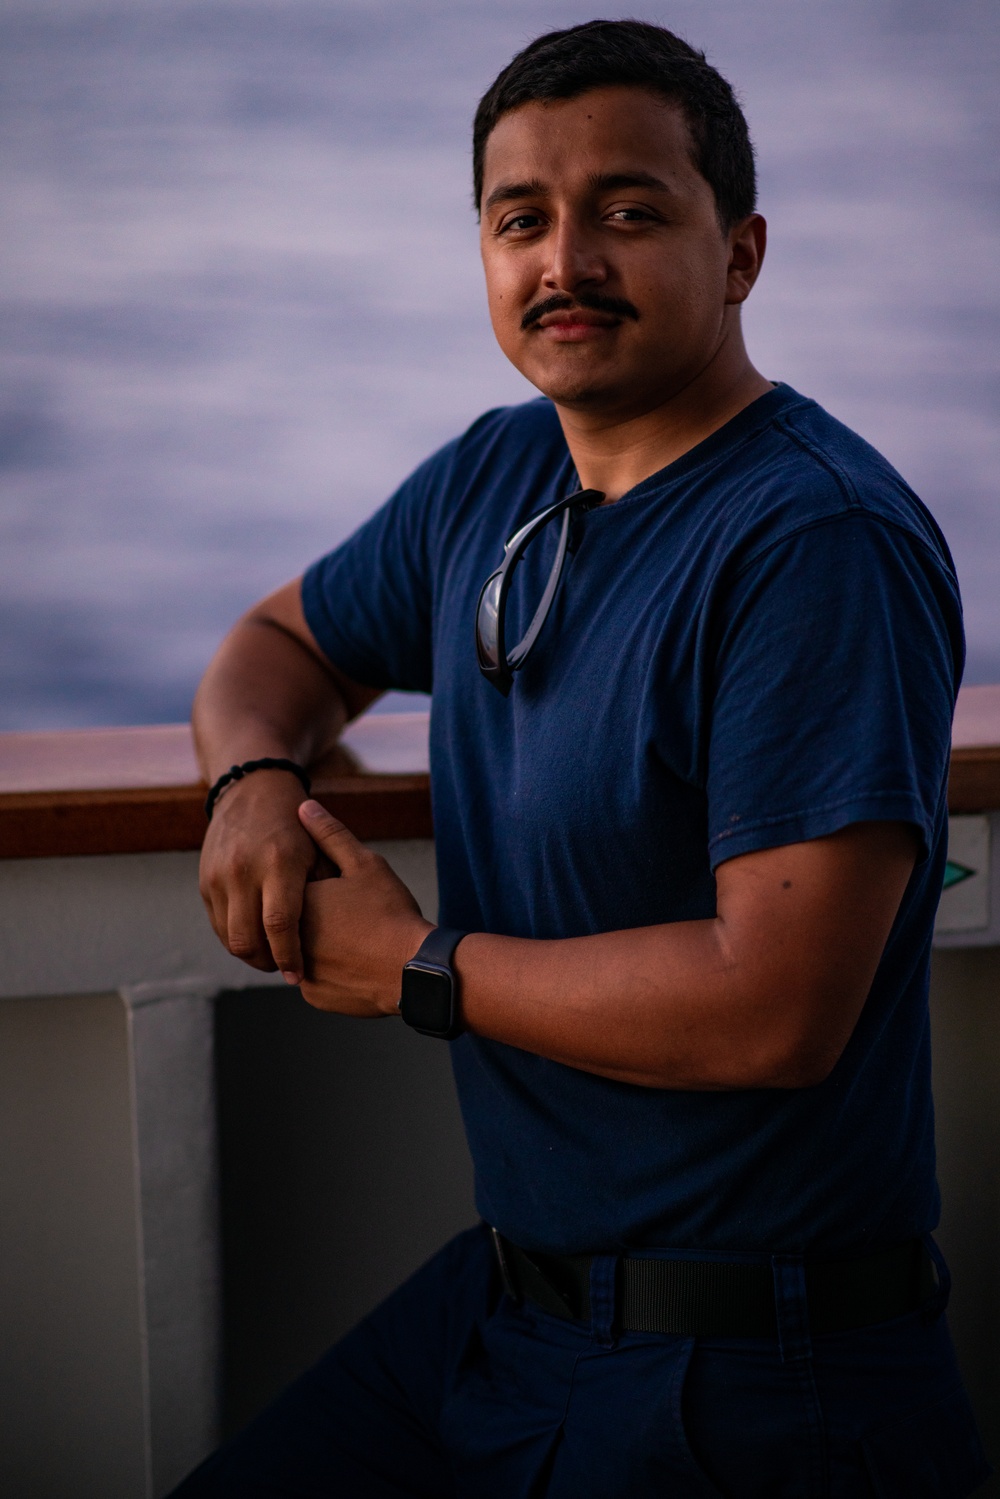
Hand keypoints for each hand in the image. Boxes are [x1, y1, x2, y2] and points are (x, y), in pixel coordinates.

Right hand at [199, 772, 329, 980]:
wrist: (254, 790)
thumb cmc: (297, 827)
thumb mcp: (319, 852)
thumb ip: (324, 893)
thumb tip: (336, 940)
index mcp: (279, 863)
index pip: (280, 926)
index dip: (290, 957)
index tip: (298, 975)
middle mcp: (244, 870)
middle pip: (248, 940)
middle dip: (268, 963)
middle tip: (285, 970)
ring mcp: (219, 876)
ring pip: (229, 937)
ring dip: (250, 955)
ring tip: (272, 956)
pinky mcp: (205, 881)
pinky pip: (218, 924)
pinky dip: (236, 938)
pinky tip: (257, 938)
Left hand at [296, 800, 432, 1015]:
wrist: (414, 971)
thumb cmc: (391, 913)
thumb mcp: (364, 865)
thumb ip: (330, 834)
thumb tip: (304, 806)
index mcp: (296, 903)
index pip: (294, 887)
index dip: (324, 887)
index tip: (347, 893)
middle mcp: (289, 939)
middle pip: (297, 921)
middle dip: (321, 916)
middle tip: (356, 918)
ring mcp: (300, 971)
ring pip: (305, 951)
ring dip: (324, 945)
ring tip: (359, 940)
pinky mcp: (315, 996)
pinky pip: (317, 979)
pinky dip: (333, 971)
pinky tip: (358, 963)